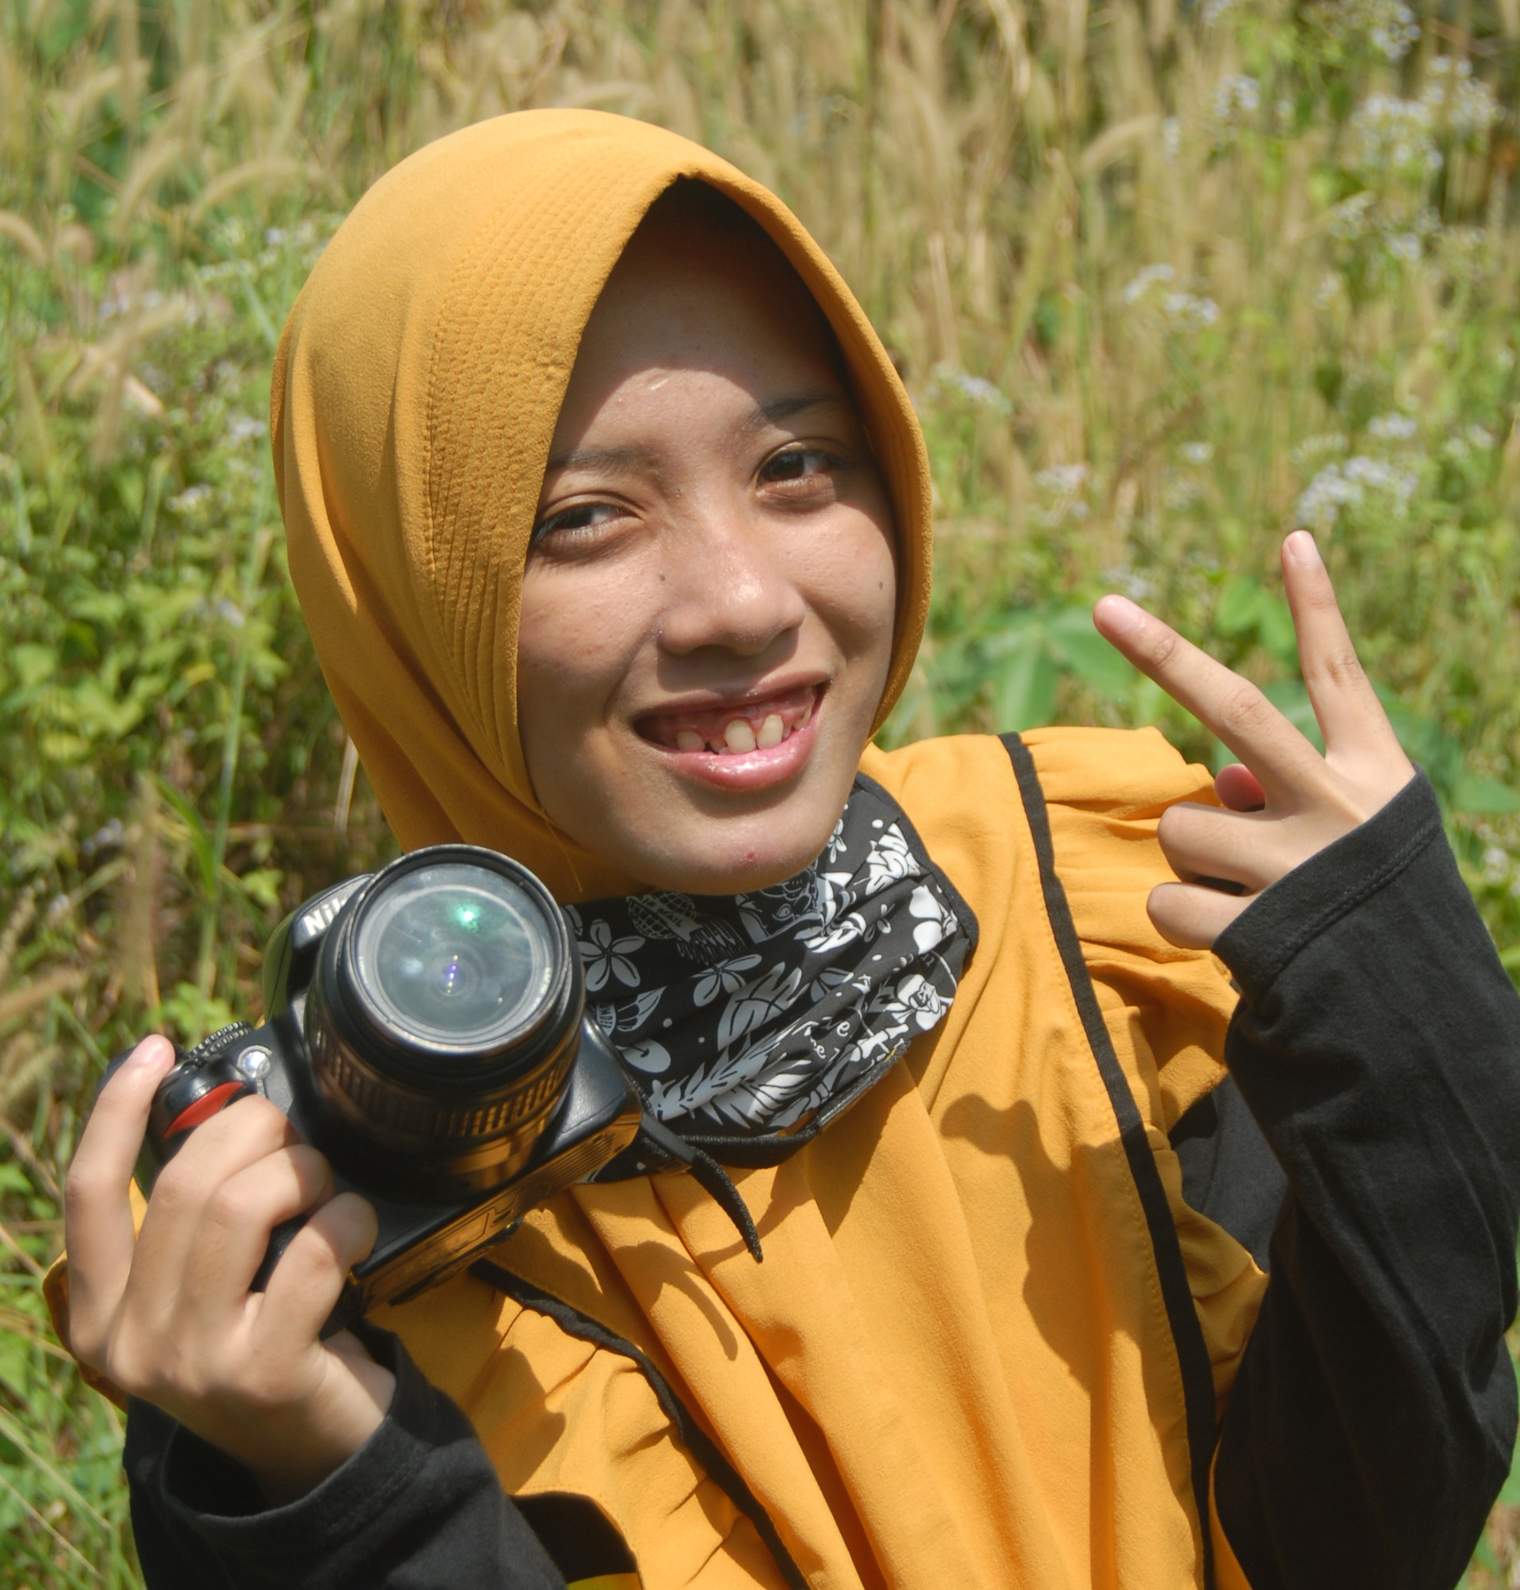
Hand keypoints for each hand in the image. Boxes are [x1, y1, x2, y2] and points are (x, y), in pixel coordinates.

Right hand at [65, 1036, 395, 1502]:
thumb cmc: (268, 1338)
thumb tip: (230, 1106)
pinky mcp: (266, 1372)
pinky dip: (349, 1220)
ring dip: (304, 1174)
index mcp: (101, 1312)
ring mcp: (195, 1362)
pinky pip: (313, 1250)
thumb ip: (195, 1218)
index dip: (114, 1111)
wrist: (318, 1447)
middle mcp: (131, 1342)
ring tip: (326, 1191)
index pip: (88, 1195)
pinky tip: (356, 1231)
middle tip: (296, 1140)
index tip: (151, 1048)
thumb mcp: (206, 1287)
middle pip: (186, 1183)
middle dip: (256, 1133)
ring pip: (243, 1206)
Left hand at [1092, 530, 1414, 950]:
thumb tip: (1217, 779)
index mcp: (1376, 775)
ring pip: (1185, 827)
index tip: (1292, 539)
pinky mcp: (1260, 929)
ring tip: (1246, 896)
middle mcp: (1338, 806)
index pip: (1339, 676)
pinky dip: (1184, 920)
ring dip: (1194, 861)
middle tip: (1104, 606)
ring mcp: (1298, 866)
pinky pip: (1168, 902)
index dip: (1316, 608)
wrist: (1419, 1025)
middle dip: (1163, 653)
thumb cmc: (1376, 917)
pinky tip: (1234, 941)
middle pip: (1234, 710)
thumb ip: (1289, 796)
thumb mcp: (1361, 841)